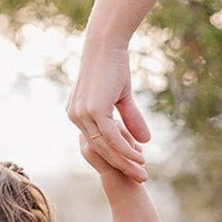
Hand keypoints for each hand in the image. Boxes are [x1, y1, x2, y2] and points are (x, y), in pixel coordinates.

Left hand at [67, 43, 150, 181]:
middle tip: (140, 178)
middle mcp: (75, 116)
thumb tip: (146, 141)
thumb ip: (131, 120)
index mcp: (78, 114)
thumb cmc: (113, 65)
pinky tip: (138, 158)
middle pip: (100, 150)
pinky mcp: (93, 110)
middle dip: (121, 166)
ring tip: (142, 173)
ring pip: (106, 147)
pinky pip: (111, 137)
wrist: (105, 43)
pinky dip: (125, 149)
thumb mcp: (122, 97)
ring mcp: (82, 114)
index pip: (98, 142)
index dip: (117, 156)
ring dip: (125, 162)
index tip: (134, 166)